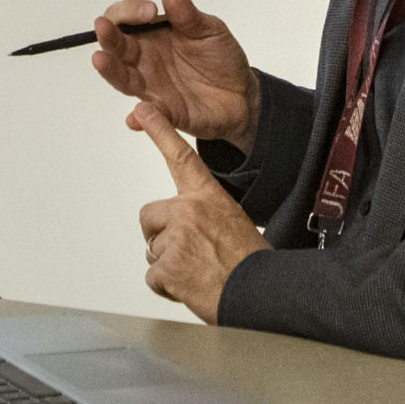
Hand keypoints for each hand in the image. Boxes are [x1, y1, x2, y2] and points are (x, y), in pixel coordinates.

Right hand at [93, 0, 259, 153]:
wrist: (241, 93)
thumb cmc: (220, 57)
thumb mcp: (208, 29)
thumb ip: (186, 12)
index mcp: (152, 34)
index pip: (125, 18)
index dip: (129, 12)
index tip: (150, 11)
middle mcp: (144, 58)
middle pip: (115, 46)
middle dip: (107, 36)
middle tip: (104, 27)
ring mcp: (150, 85)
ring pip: (122, 78)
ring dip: (110, 69)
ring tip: (100, 60)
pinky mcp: (163, 111)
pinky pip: (146, 116)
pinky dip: (137, 117)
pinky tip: (134, 116)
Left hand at [131, 103, 268, 323]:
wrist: (260, 292)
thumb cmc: (249, 262)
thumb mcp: (231, 223)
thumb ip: (203, 218)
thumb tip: (184, 230)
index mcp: (208, 197)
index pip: (180, 157)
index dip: (159, 131)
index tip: (143, 111)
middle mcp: (189, 211)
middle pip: (150, 216)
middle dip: (160, 236)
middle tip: (187, 253)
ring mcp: (176, 239)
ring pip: (153, 250)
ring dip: (168, 265)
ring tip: (198, 272)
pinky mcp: (167, 267)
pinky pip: (154, 276)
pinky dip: (168, 286)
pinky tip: (190, 287)